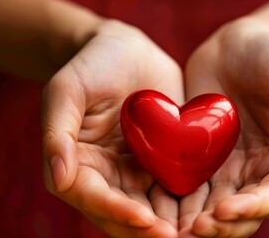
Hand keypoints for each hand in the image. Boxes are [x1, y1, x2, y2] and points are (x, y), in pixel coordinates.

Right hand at [41, 20, 182, 236]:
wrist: (126, 49)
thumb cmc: (89, 65)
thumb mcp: (67, 90)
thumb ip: (58, 132)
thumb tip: (59, 179)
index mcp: (76, 168)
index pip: (95, 199)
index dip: (118, 212)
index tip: (145, 221)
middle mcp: (106, 179)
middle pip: (125, 215)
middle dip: (149, 230)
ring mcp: (135, 173)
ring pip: (153, 210)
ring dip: (172, 225)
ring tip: (199, 231)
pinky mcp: (161, 163)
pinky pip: (175, 189)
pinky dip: (188, 204)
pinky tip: (210, 210)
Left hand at [179, 19, 268, 236]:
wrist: (239, 45)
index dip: (249, 209)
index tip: (223, 210)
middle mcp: (253, 176)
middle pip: (237, 214)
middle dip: (217, 226)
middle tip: (192, 230)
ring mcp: (222, 169)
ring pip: (207, 206)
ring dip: (191, 222)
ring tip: (171, 230)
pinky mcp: (195, 159)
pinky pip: (184, 183)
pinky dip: (172, 199)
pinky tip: (154, 207)